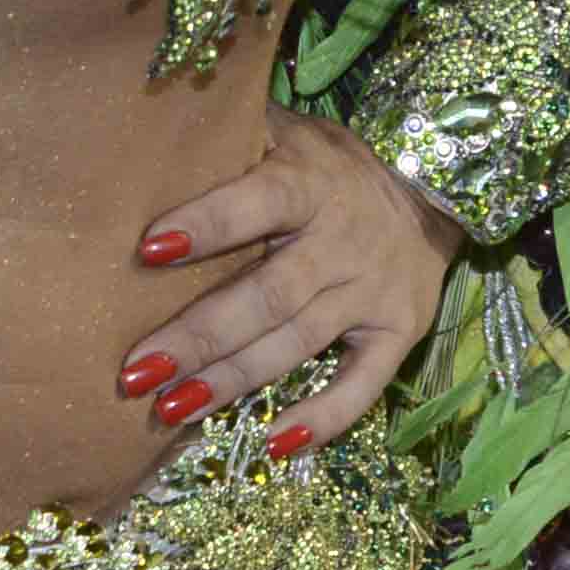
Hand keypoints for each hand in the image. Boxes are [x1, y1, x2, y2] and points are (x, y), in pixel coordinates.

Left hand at [120, 105, 464, 458]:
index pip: (257, 200)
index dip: (207, 223)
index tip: (148, 248)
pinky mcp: (398, 333)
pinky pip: (362, 386)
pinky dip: (322, 419)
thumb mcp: (288, 129)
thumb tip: (147, 124)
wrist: (432, 189)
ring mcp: (372, 290)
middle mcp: (342, 240)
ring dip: (234, 379)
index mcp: (309, 180)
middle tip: (137, 370)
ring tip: (173, 407)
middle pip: (268, 293)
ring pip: (298, 341)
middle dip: (201, 334)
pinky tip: (273, 446)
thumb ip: (233, 132)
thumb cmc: (328, 162)